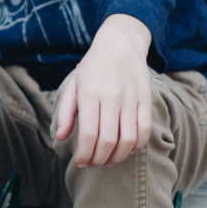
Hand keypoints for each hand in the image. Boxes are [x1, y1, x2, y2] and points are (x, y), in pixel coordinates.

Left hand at [54, 14, 152, 166]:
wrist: (120, 44)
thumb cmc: (92, 69)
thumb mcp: (73, 85)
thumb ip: (66, 112)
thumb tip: (60, 138)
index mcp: (90, 93)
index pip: (88, 133)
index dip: (84, 153)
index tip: (80, 162)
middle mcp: (112, 97)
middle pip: (108, 140)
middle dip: (99, 159)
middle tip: (93, 163)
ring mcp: (131, 99)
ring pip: (128, 139)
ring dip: (117, 157)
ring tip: (108, 161)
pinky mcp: (146, 100)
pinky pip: (145, 130)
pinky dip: (136, 146)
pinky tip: (126, 150)